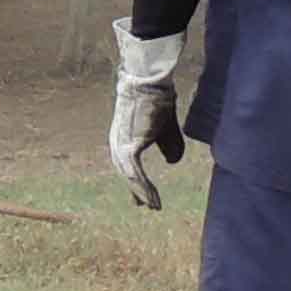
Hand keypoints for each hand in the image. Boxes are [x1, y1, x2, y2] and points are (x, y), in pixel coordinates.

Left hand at [106, 20, 186, 208]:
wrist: (151, 84)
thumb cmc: (158, 102)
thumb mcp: (166, 129)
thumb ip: (170, 145)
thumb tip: (172, 162)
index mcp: (124, 138)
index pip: (127, 164)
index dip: (136, 181)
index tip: (142, 198)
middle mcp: (118, 143)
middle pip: (125, 173)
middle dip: (137, 190)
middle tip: (148, 206)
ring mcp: (121, 145)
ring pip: (130, 176)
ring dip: (142, 192)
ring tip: (153, 206)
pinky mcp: (128, 147)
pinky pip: (135, 174)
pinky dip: (144, 188)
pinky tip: (152, 199)